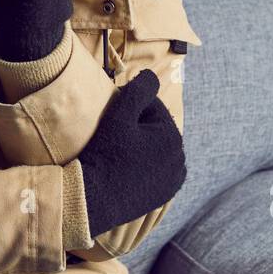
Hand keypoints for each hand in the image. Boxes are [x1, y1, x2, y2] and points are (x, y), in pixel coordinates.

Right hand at [76, 69, 186, 237]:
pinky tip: (129, 168)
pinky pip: (157, 171)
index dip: (130, 109)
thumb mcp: (120, 114)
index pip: (152, 109)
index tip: (112, 118)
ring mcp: (173, 180)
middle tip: (114, 136)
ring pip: (156, 150)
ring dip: (143, 146)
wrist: (92, 198)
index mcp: (173, 136)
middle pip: (155, 130)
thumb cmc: (105, 152)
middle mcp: (180, 159)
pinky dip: (146, 166)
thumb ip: (139, 90)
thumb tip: (152, 75)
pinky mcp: (164, 195)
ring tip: (119, 152)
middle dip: (139, 128)